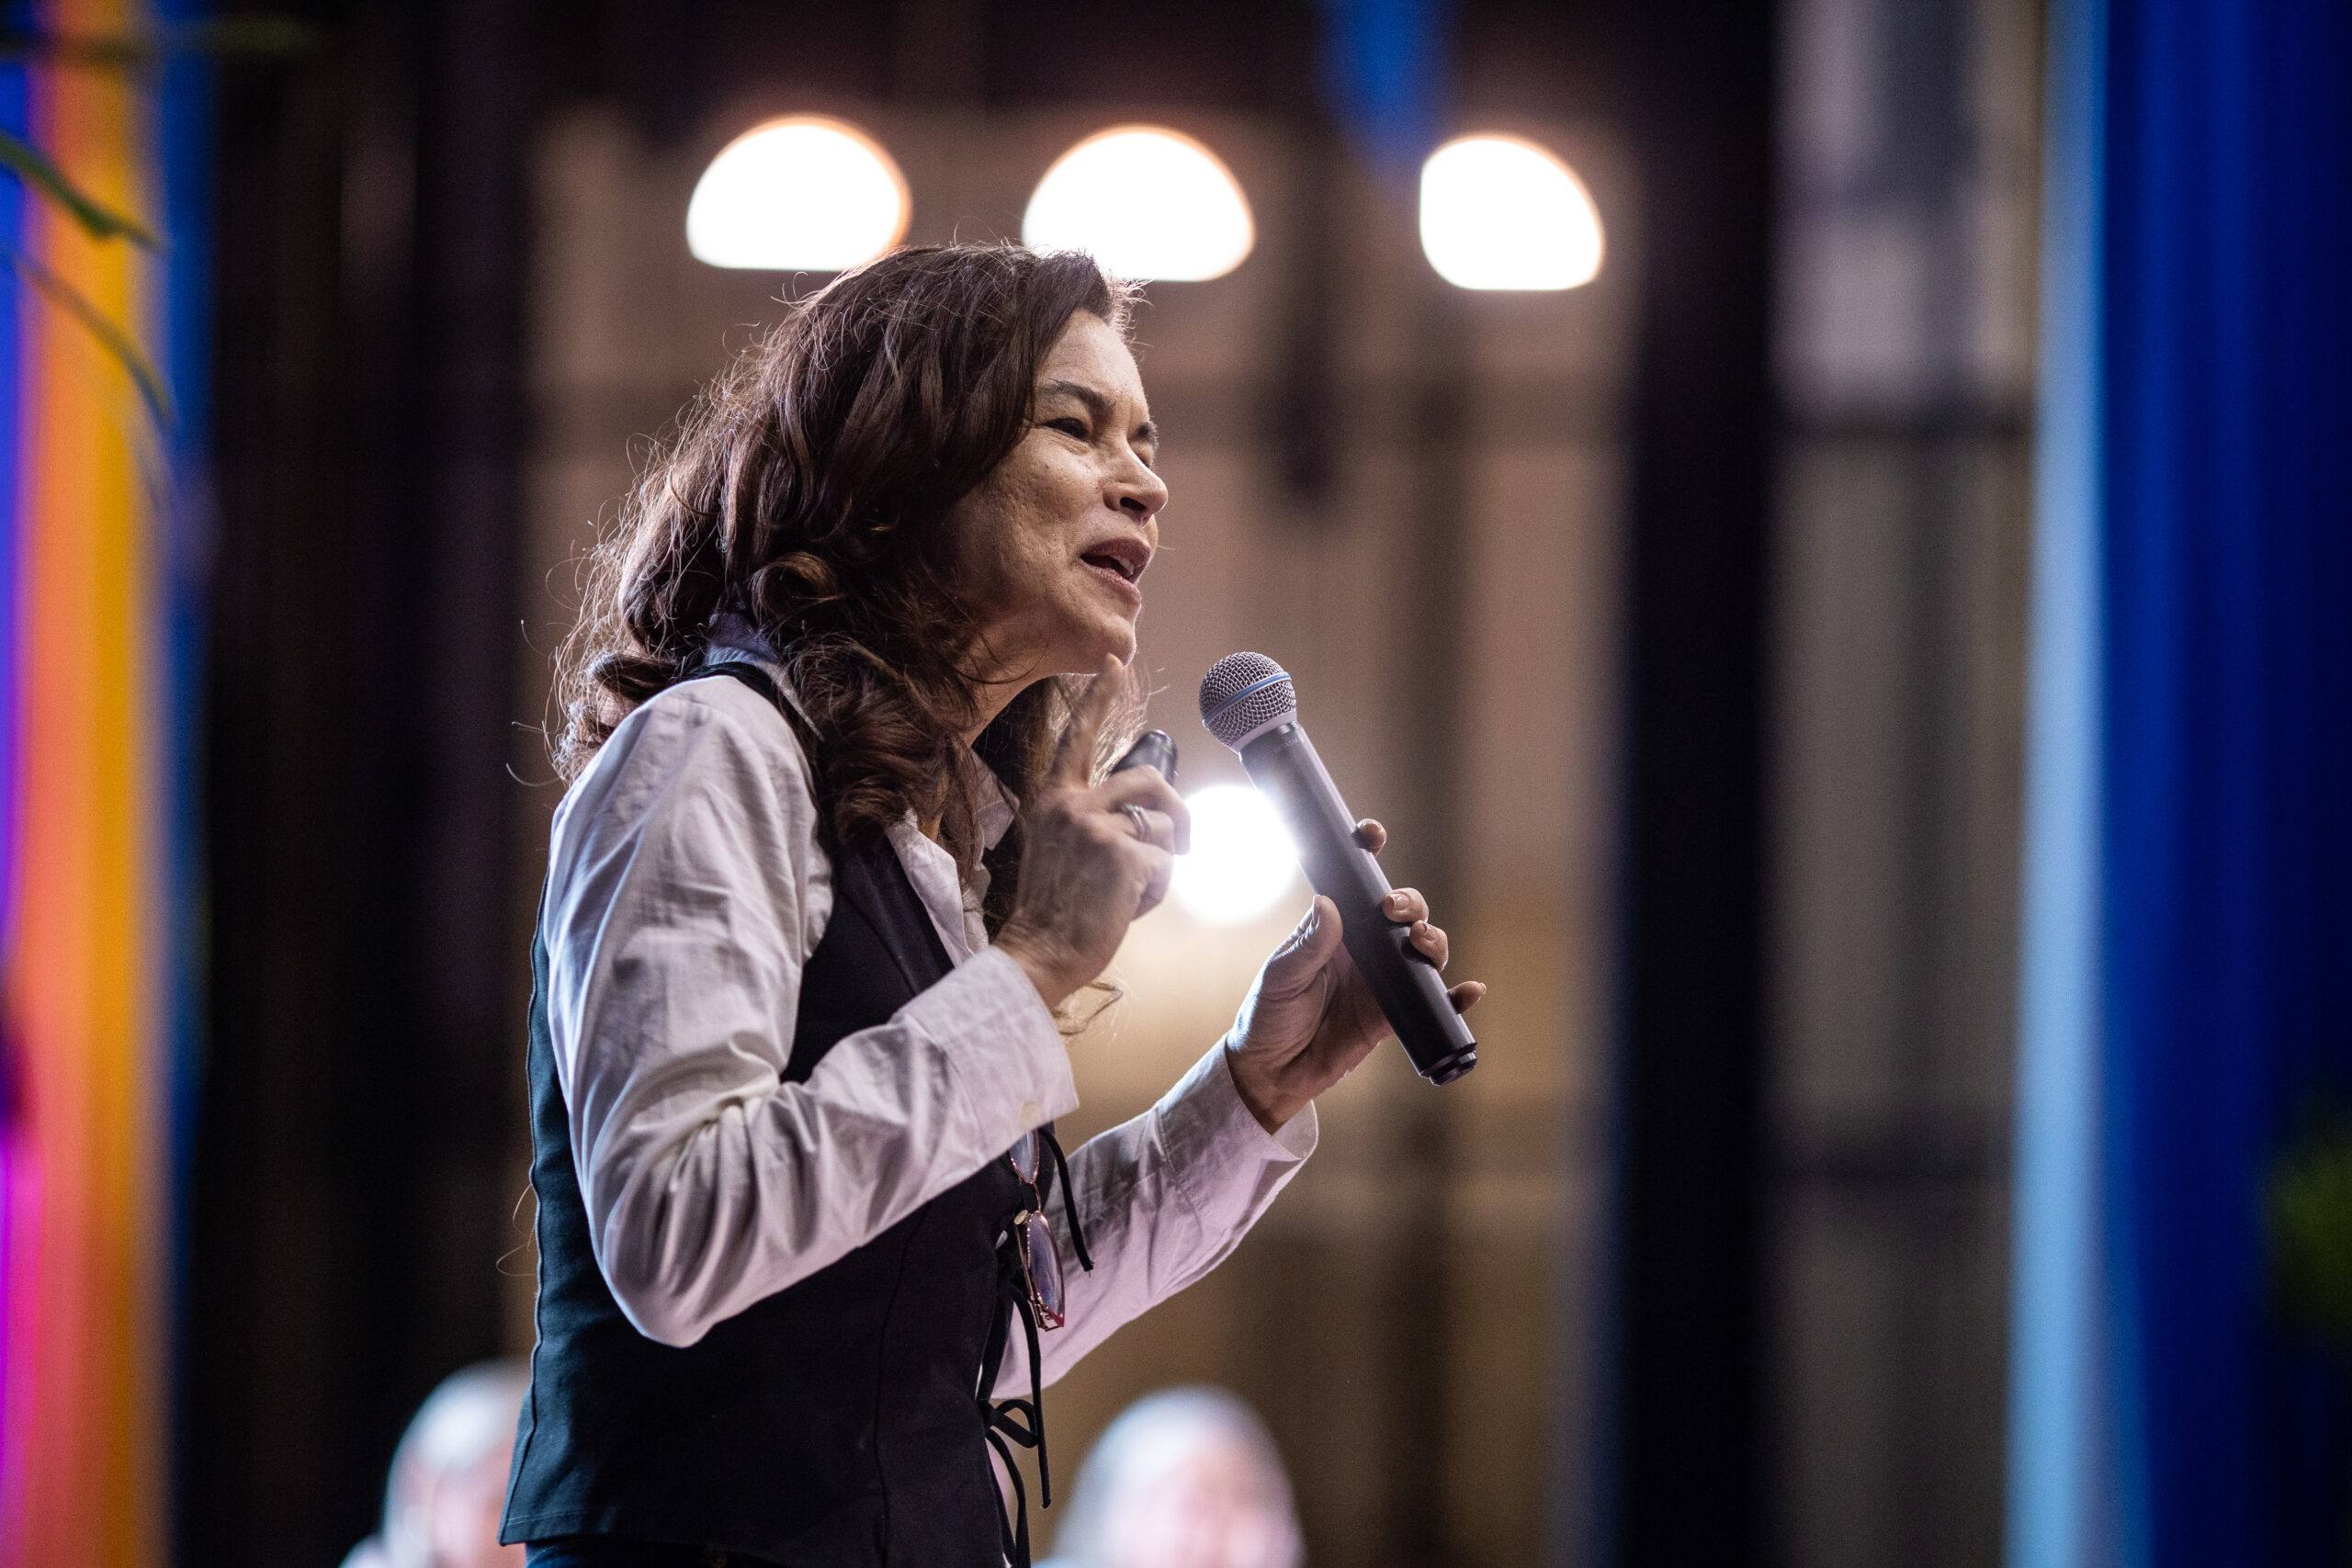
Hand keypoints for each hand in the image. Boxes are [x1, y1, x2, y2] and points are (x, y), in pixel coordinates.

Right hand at [995, 656, 1192, 1009]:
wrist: (1039, 953)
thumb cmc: (1053, 910)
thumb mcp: (1058, 848)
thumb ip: (1092, 821)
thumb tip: (1148, 817)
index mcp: (1052, 799)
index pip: (1079, 736)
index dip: (1100, 696)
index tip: (1115, 661)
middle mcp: (1073, 803)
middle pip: (1150, 779)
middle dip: (1177, 811)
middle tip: (1185, 842)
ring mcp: (1098, 827)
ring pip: (1165, 826)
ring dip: (1164, 860)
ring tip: (1135, 889)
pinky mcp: (1124, 855)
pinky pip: (1168, 862)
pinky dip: (1158, 888)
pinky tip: (1130, 906)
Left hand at [1223, 819, 1486, 1131]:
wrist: (1273, 1072)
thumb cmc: (1269, 1016)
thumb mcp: (1281, 978)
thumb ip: (1307, 945)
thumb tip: (1328, 903)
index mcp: (1335, 929)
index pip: (1356, 883)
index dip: (1367, 852)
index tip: (1372, 834)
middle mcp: (1365, 949)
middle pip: (1404, 913)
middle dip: (1410, 904)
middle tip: (1395, 911)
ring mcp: (1383, 980)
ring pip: (1423, 949)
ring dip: (1433, 940)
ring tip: (1422, 945)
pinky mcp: (1393, 1014)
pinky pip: (1433, 1001)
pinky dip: (1456, 996)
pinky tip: (1469, 992)